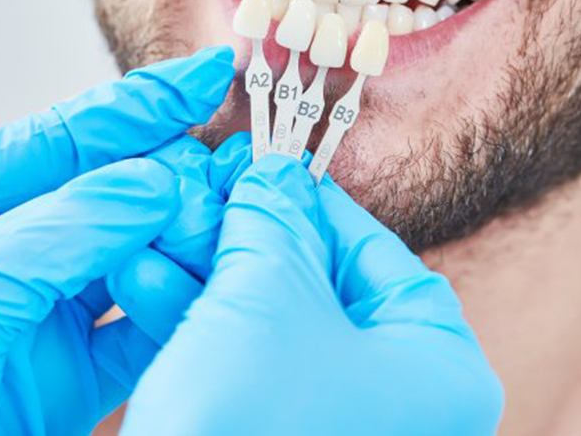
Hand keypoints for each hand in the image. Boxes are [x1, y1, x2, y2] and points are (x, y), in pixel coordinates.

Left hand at [0, 47, 233, 434]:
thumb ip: (52, 235)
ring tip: (220, 221)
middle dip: (168, 172)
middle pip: (106, 191)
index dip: (138, 104)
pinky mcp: (70, 375)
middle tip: (221, 165)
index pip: (59, 138)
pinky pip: (140, 329)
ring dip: (180, 237)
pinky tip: (199, 288)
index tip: (203, 77)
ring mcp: (40, 312)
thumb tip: (150, 184)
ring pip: (133, 254)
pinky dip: (175, 308)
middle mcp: (6, 250)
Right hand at [121, 153, 504, 435]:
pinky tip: (145, 279)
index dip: (314, 200)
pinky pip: (245, 361)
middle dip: (245, 234)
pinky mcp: (279, 431)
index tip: (269, 169)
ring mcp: (337, 421)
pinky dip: (197, 320)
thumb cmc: (251, 420)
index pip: (374, 250)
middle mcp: (398, 399)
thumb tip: (272, 172)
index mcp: (435, 366)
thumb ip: (274, 218)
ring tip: (162, 226)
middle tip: (208, 194)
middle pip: (315, 282)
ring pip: (270, 320)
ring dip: (207, 271)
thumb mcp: (266, 292)